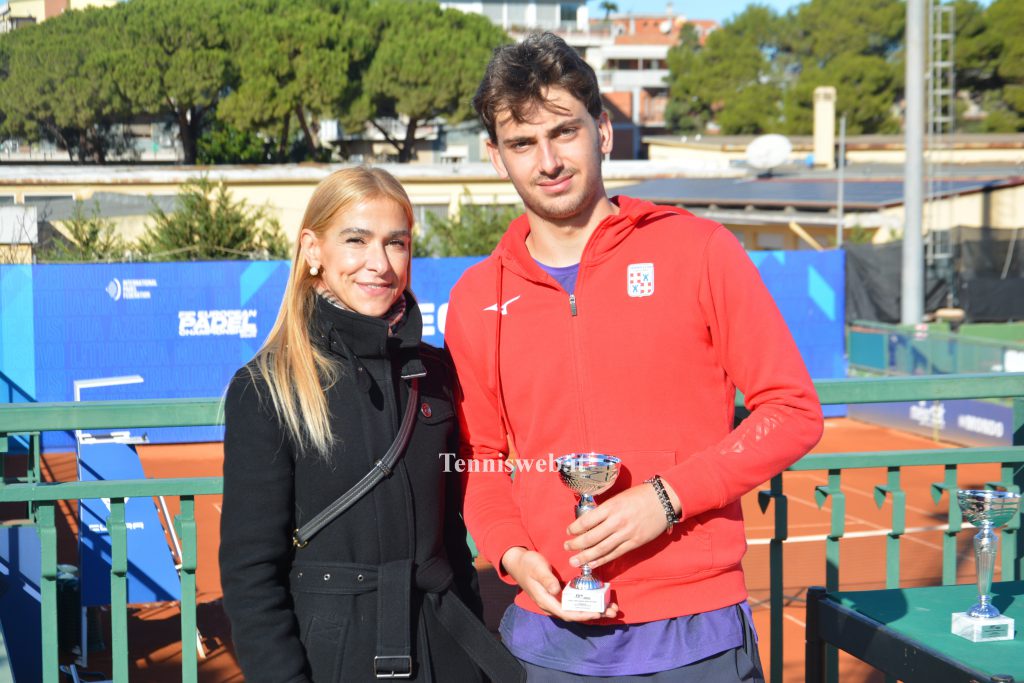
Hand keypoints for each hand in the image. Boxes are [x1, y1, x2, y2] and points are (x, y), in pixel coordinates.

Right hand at [500, 546, 618, 621]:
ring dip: (596, 609)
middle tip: (613, 612)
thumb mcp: (536, 569)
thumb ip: (546, 579)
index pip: (567, 613)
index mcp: (546, 601)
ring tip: (613, 608)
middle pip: (576, 614)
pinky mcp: (561, 594)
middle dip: (595, 614)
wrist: (519, 561)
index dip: (583, 615)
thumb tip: (555, 591)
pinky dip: (590, 602)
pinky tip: (601, 599)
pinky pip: (577, 602)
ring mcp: (557, 600)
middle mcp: (553, 604)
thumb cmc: (528, 564)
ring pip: (578, 609)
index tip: (597, 612)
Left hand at [564, 481, 677, 570]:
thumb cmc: (639, 495)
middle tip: (566, 547)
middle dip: (576, 544)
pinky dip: (602, 560)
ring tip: (574, 561)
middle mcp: (617, 521)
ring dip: (585, 556)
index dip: (575, 529)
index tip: (568, 532)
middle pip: (591, 537)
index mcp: (611, 507)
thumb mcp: (618, 498)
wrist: (663, 500)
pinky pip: (615, 554)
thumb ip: (605, 510)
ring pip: (601, 549)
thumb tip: (589, 522)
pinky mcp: (634, 542)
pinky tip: (592, 563)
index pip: (587, 521)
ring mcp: (626, 534)